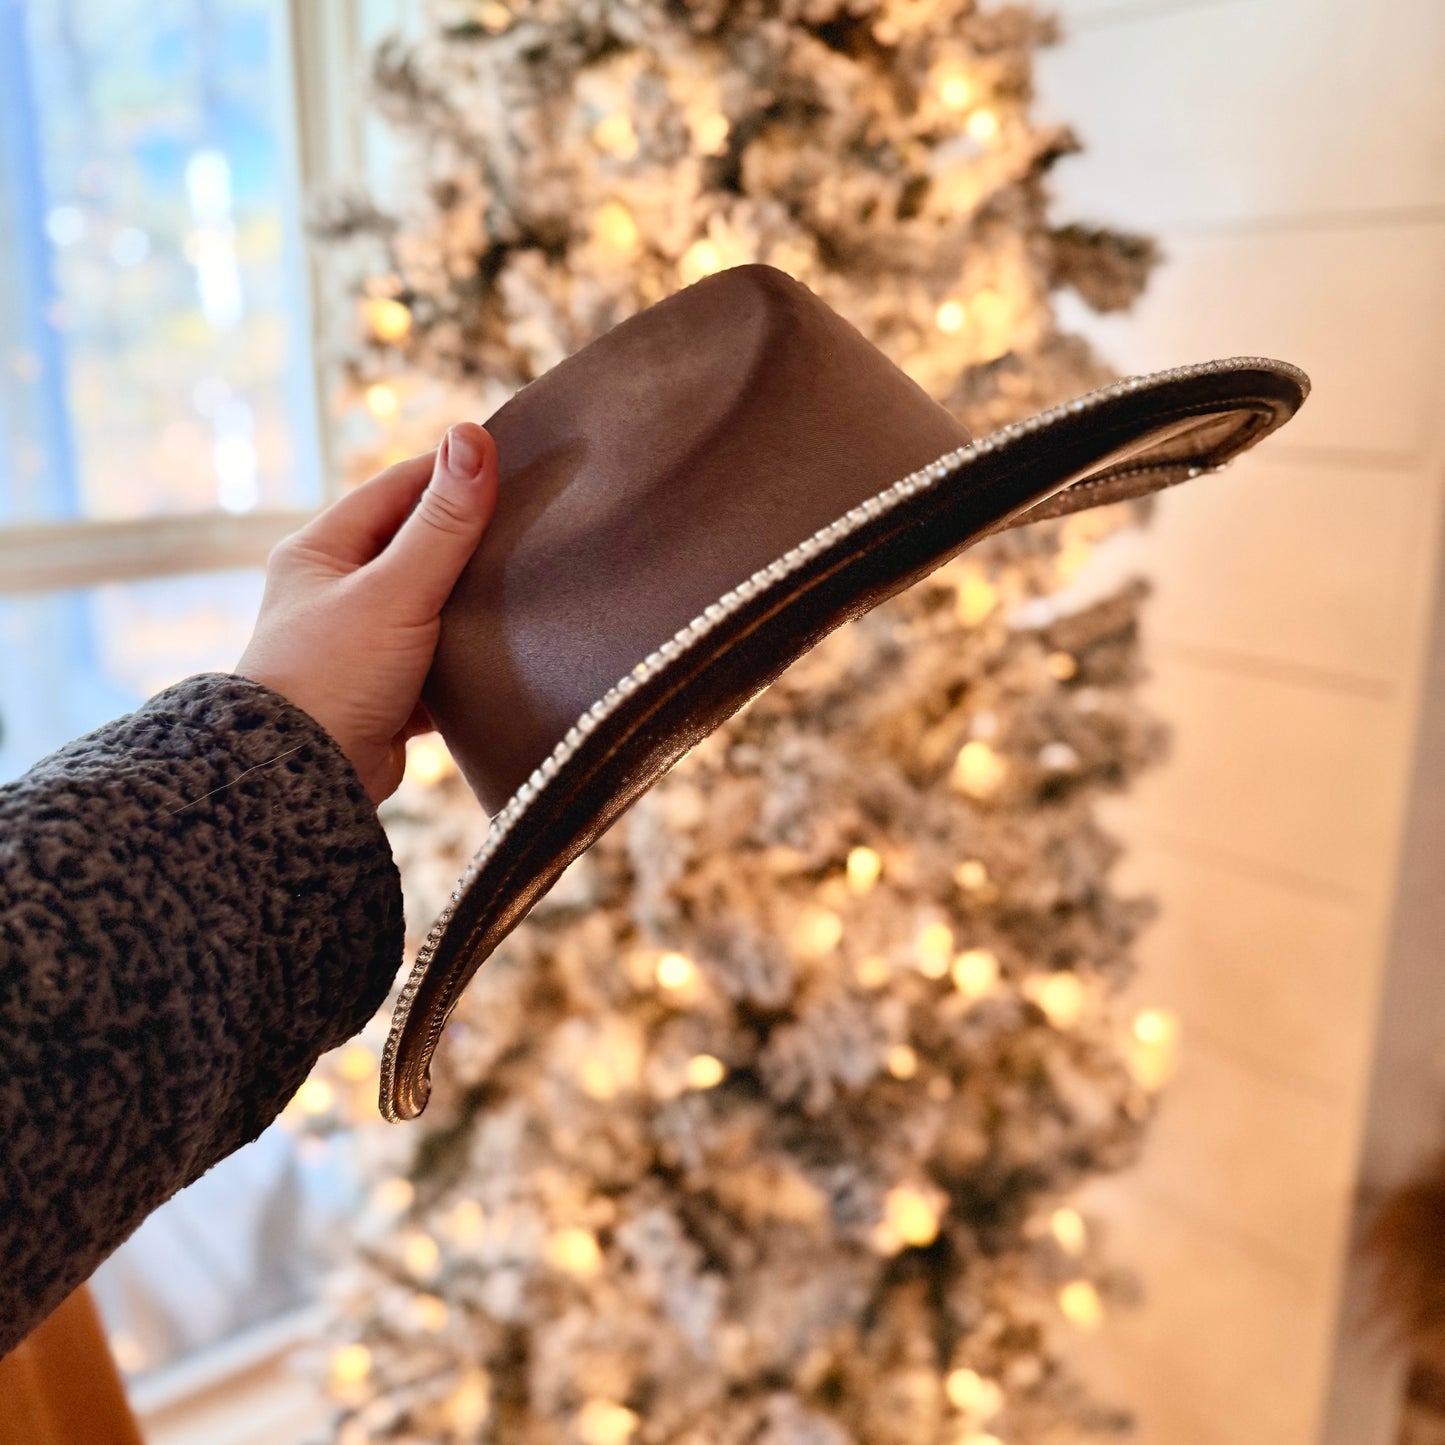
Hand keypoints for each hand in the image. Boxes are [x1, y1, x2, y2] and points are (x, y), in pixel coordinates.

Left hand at [237, 423, 497, 803]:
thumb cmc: (334, 675)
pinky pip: (441, 658)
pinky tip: (510, 648)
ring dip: (474, 600)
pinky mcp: (388, 690)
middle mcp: (337, 590)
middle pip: (420, 545)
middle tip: (534, 526)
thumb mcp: (395, 591)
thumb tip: (472, 438)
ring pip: (434, 603)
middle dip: (472, 539)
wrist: (306, 781)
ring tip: (530, 584)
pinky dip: (471, 654)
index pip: (399, 488)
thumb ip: (442, 522)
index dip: (454, 473)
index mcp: (322, 551)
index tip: (514, 466)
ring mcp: (363, 641)